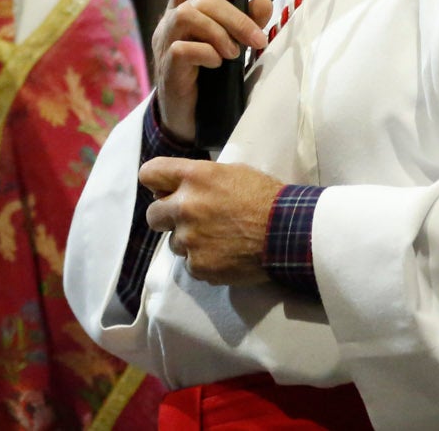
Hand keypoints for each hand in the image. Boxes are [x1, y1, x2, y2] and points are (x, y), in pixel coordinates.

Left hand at [139, 158, 284, 285]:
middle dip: (168, 217)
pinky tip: (226, 253)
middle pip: (153, 214)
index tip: (163, 189)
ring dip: (190, 240)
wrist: (288, 232)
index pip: (150, 173)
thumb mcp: (233, 173)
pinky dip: (205, 260)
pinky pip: (191, 263)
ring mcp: (189, 239)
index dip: (156, 181)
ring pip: (174, 242)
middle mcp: (185, 207)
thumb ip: (200, 179)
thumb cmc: (266, 197)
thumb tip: (177, 188)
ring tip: (219, 238)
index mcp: (195, 177)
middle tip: (191, 219)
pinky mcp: (198, 265)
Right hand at [150, 0, 271, 143]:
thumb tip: (264, 2)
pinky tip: (218, 64)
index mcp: (183, 9)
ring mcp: (165, 45)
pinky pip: (181, 49)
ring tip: (234, 53)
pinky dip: (206, 53)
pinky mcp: (167, 68)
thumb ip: (247, 21)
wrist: (189, 117)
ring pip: (186, 15)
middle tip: (256, 39)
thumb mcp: (233, 42)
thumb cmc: (210, 73)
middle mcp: (170, 23)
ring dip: (219, 31)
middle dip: (234, 16)